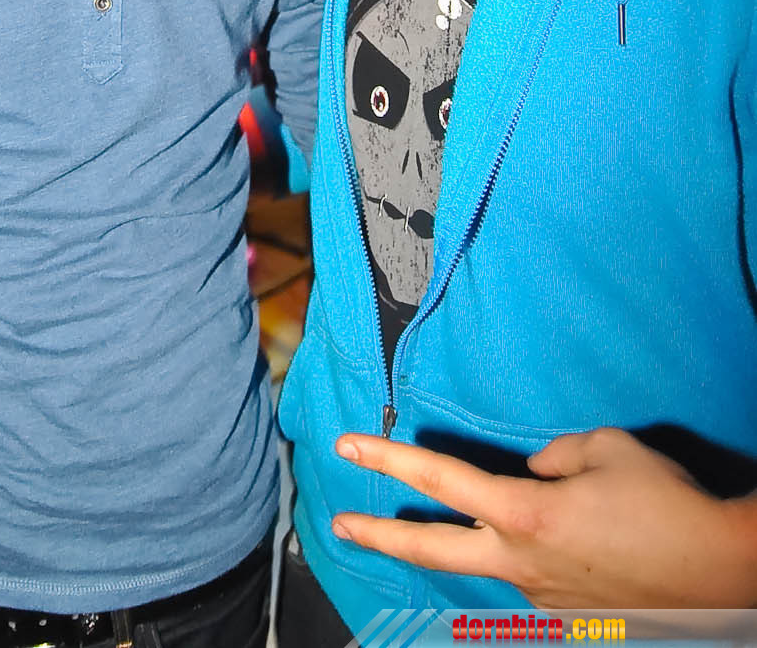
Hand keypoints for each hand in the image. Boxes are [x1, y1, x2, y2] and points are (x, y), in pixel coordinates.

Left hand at [331, 426, 756, 607]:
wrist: (720, 573)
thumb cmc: (664, 504)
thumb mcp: (605, 448)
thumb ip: (555, 454)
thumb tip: (534, 471)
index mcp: (525, 514)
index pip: (440, 477)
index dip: (390, 457)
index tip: (349, 445)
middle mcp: (522, 560)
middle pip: (433, 546)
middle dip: (381, 533)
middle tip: (340, 524)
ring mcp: (542, 595)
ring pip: (486, 561)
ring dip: (471, 540)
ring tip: (475, 520)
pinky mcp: (566, 613)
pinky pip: (531, 576)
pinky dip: (529, 555)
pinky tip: (567, 542)